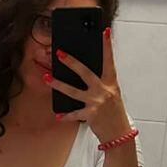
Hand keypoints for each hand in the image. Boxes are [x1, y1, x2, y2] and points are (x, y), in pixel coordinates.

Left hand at [47, 26, 130, 143]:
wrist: (119, 133)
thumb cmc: (114, 112)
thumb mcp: (112, 94)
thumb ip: (101, 83)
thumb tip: (82, 71)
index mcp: (111, 83)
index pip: (109, 61)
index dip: (107, 46)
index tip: (104, 32)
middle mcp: (104, 90)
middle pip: (85, 72)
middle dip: (71, 62)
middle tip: (58, 53)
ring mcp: (97, 102)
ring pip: (73, 91)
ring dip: (58, 84)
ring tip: (47, 77)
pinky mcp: (91, 115)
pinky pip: (74, 113)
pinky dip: (66, 115)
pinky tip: (58, 115)